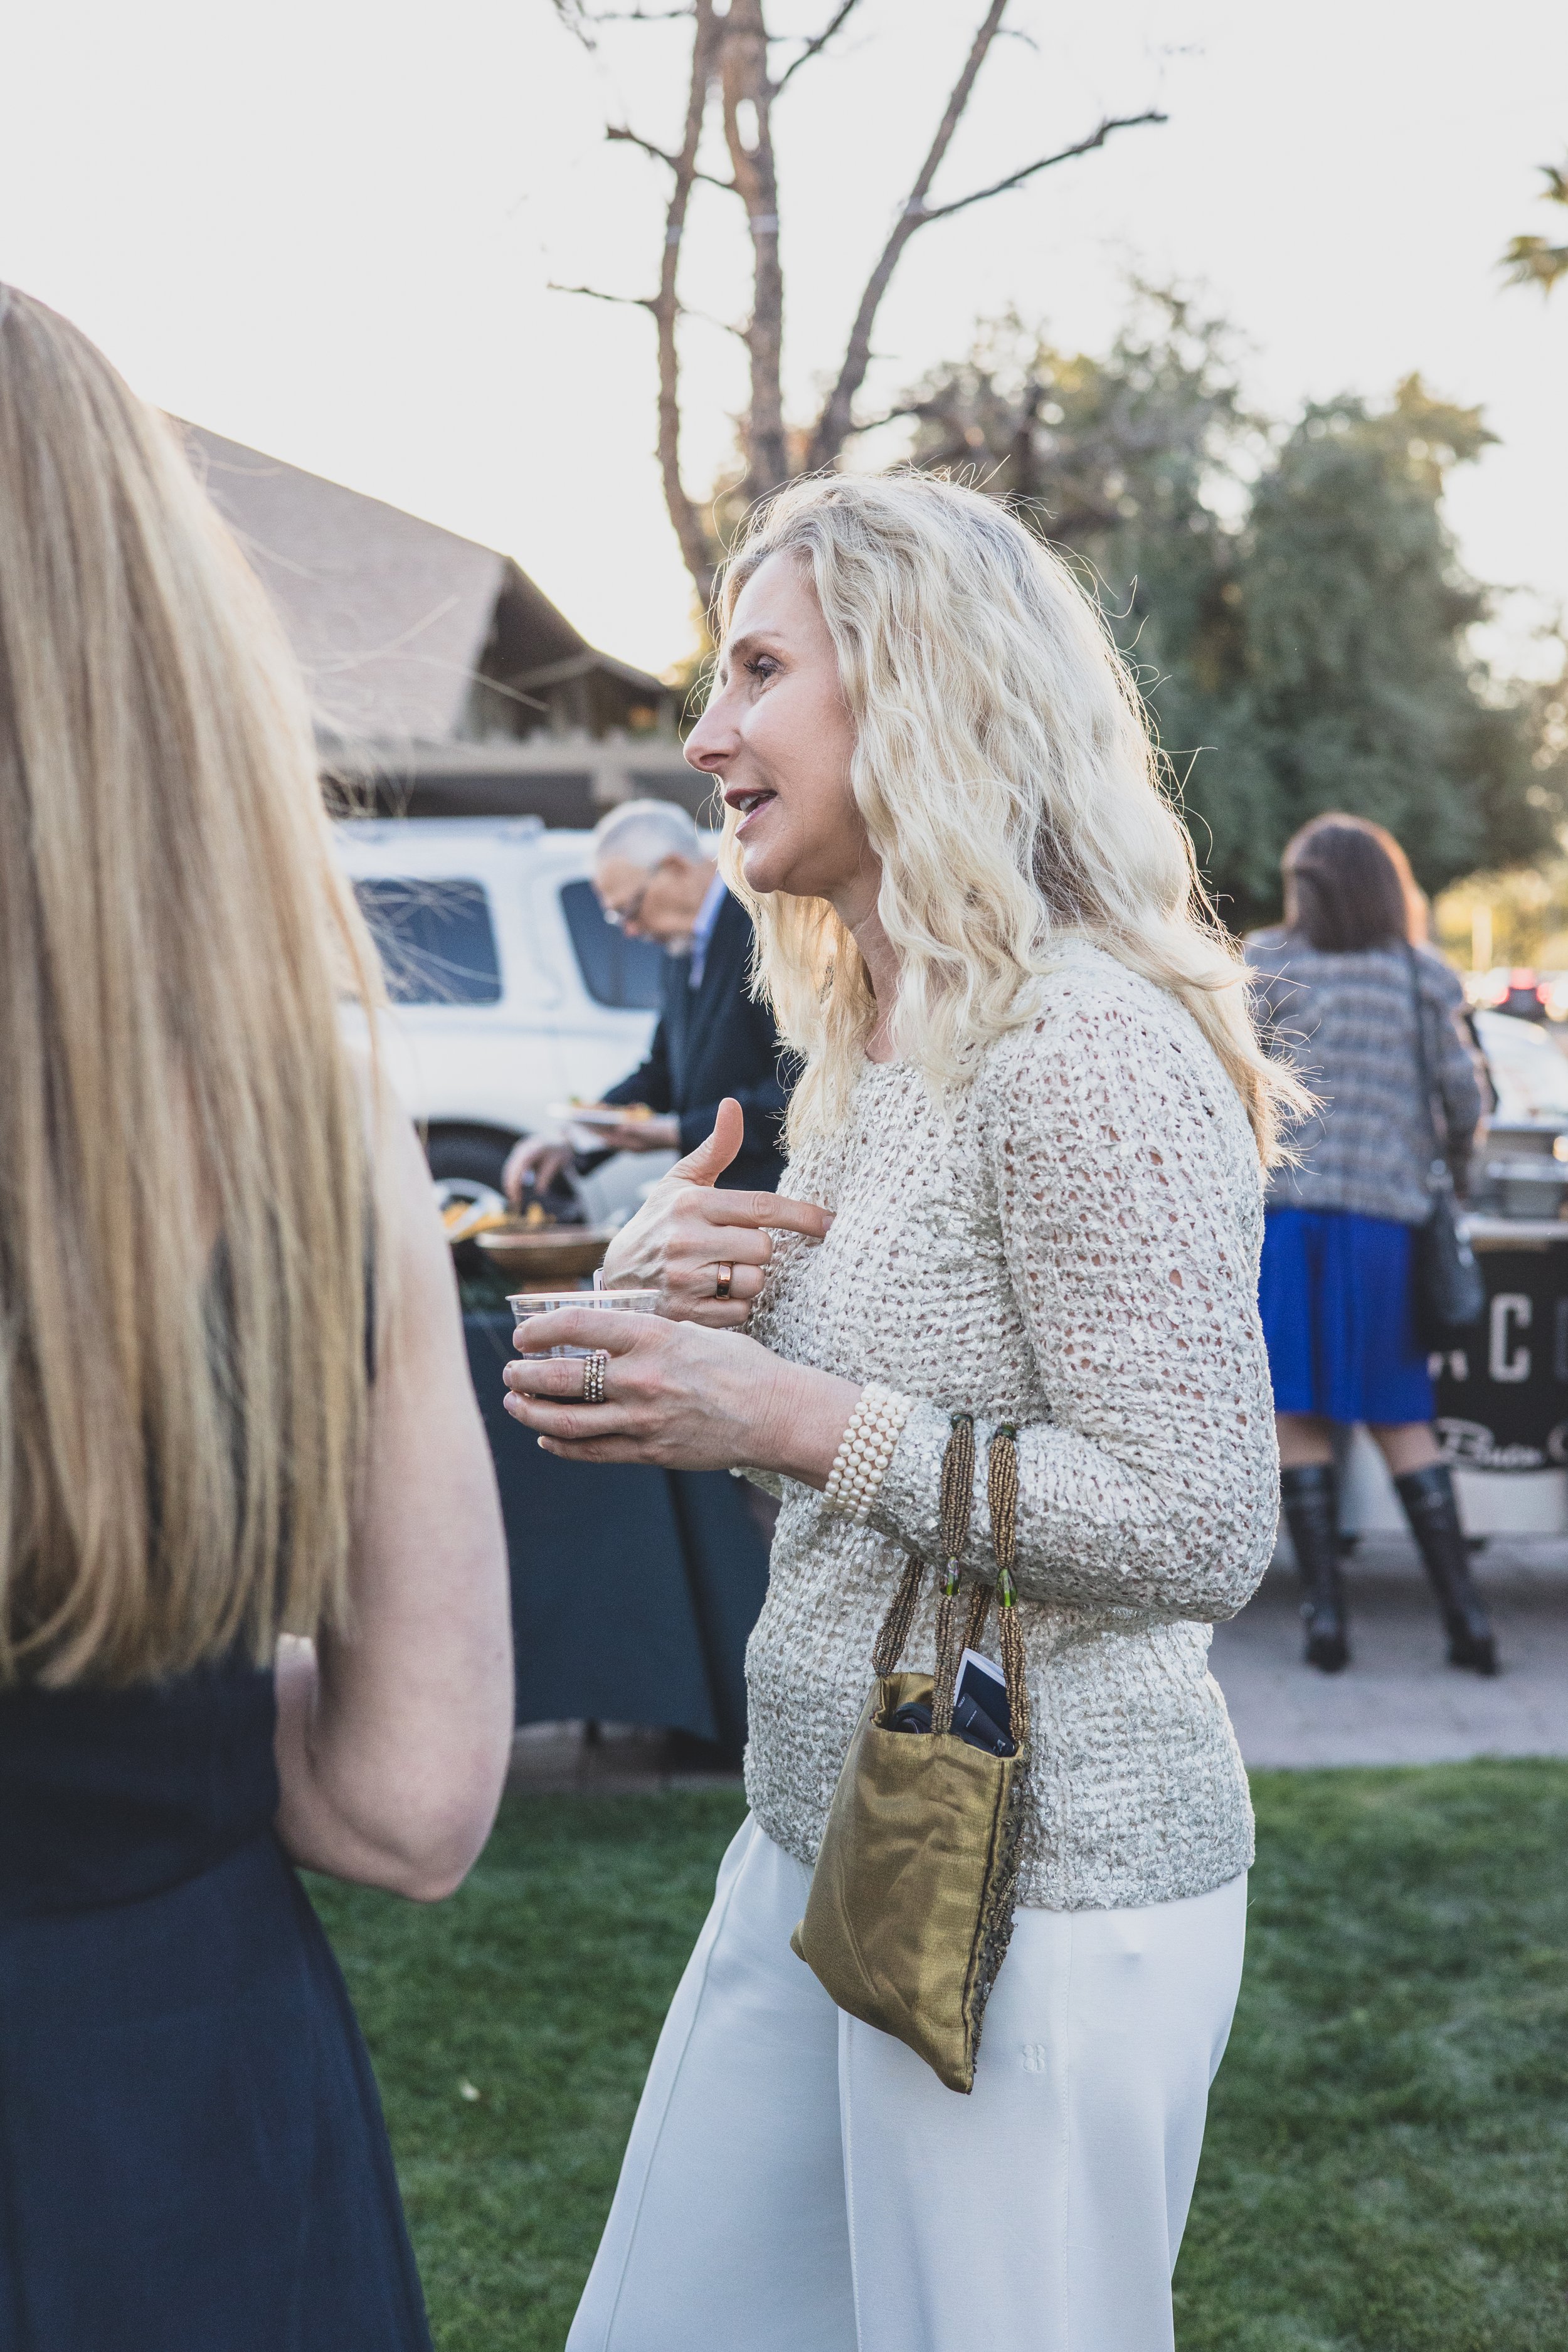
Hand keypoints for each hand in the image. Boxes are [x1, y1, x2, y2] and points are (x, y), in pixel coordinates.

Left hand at [501, 1304, 857, 1480]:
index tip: (523, 1333)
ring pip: (566, 1421)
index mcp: (654, 1337)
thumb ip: (646, 1335)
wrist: (778, 1414)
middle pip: (561, 1377)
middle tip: (510, 1371)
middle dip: (524, 1374)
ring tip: (515, 1403)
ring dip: (531, 1412)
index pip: (577, 1324)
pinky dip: (561, 1446)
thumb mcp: (692, 1332)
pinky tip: (546, 1439)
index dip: (540, 1328)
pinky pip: (592, 1452)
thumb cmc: (740, 1365)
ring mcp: (644, 1420)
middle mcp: (643, 1378)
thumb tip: (603, 1336)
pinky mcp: (650, 1452)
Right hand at [503, 1134, 573, 1208]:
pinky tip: (515, 1190)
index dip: (515, 1182)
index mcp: (533, 1148)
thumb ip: (547, 1175)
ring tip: (514, 1199)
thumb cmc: (560, 1149)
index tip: (516, 1196)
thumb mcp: (558, 1162)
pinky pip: (512, 1168)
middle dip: (510, 1186)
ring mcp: (519, 1150)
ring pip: (509, 1169)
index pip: (519, 1166)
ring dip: (509, 1184)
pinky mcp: (519, 1154)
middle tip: (515, 1202)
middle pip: (511, 1168)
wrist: (560, 1136)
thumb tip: (539, 1191)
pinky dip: (512, 1179)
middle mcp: (523, 1148)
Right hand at [597, 1098, 831, 1327]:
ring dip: (748, 1279)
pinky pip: (739, 1312)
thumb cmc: (659, 1222)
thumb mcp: (681, 1182)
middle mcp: (687, 1240)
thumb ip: (715, 1149)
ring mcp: (686, 1280)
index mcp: (692, 1204)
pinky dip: (734, 1306)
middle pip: (764, 1248)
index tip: (829, 1222)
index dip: (802, 1215)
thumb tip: (733, 1105)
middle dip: (758, 1249)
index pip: (761, 1207)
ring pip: (754, 1282)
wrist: (616, 1277)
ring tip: (722, 1271)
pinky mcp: (687, 1315)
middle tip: (735, 1247)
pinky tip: (713, 1295)